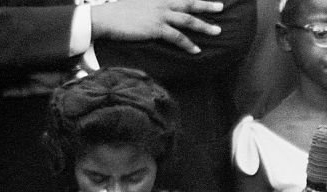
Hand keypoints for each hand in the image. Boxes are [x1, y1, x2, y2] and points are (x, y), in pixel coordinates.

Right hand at [91, 0, 223, 54]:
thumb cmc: (119, 11)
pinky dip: (188, 44)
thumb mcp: (138, 2)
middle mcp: (161, 2)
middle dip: (207, 5)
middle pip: (189, 3)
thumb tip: (160, 9)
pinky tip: (197, 50)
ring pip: (188, 20)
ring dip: (204, 26)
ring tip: (217, 32)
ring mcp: (159, 15)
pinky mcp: (155, 28)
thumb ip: (151, 3)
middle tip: (221, 8)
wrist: (105, 18)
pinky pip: (177, 37)